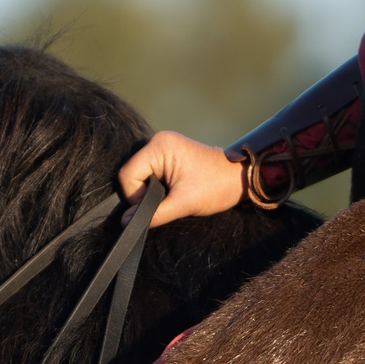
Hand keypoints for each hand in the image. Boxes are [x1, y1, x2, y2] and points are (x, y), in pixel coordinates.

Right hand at [118, 130, 246, 226]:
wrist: (238, 178)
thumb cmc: (215, 187)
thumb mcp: (183, 204)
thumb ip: (153, 214)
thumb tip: (126, 222)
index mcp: (159, 147)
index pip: (128, 175)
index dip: (134, 197)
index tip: (153, 208)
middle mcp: (157, 141)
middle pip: (132, 173)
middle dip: (142, 194)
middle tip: (163, 203)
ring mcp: (162, 146)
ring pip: (139, 174)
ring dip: (149, 190)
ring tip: (169, 197)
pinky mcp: (167, 154)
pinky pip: (149, 172)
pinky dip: (155, 185)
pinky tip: (169, 191)